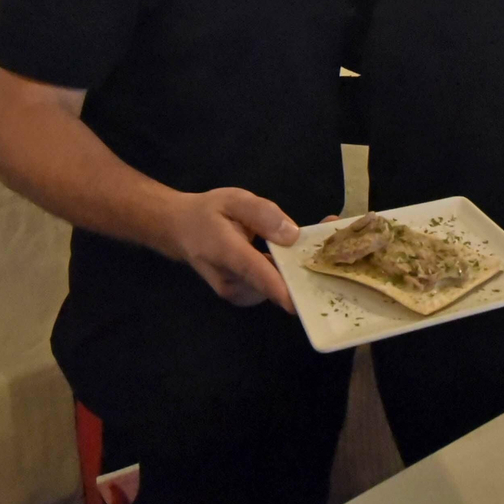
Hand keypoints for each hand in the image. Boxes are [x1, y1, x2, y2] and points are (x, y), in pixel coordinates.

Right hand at [166, 188, 299, 312]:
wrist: (180, 231)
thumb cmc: (208, 213)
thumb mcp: (235, 200)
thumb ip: (262, 214)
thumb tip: (292, 235)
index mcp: (227, 253)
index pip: (256, 274)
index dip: (280, 289)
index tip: (301, 303)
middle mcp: (230, 282)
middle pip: (272, 284)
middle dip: (300, 269)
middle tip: (323, 244)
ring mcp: (235, 294)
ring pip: (274, 288)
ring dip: (293, 272)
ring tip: (306, 246)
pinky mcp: (241, 297)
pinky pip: (269, 289)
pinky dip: (282, 276)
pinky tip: (286, 257)